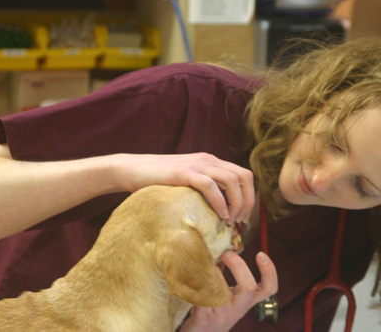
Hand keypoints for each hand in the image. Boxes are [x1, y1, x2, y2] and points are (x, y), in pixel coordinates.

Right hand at [110, 152, 254, 224]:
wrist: (131, 169)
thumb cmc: (158, 183)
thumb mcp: (188, 184)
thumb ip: (204, 191)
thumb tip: (220, 213)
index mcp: (212, 162)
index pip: (244, 175)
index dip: (250, 197)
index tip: (243, 217)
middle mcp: (208, 160)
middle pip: (244, 177)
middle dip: (248, 201)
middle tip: (239, 221)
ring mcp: (196, 165)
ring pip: (232, 180)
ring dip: (236, 203)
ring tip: (229, 221)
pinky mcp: (183, 173)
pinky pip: (210, 185)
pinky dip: (219, 202)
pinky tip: (219, 216)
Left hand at [179, 251, 277, 331]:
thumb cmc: (216, 311)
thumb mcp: (230, 296)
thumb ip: (229, 275)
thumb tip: (225, 248)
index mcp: (247, 301)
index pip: (268, 289)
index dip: (269, 271)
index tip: (260, 254)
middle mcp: (238, 308)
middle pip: (249, 287)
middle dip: (239, 265)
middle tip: (227, 253)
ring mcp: (221, 314)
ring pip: (222, 290)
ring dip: (213, 271)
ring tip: (206, 260)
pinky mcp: (204, 317)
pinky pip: (202, 296)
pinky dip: (199, 281)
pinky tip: (194, 274)